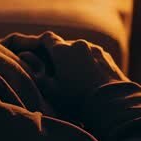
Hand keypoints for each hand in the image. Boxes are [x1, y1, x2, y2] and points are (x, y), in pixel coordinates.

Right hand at [3, 30, 126, 113]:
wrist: (111, 102)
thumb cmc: (77, 98)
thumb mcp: (51, 91)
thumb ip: (38, 75)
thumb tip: (29, 63)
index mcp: (62, 50)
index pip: (47, 38)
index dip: (40, 43)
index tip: (38, 52)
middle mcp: (78, 44)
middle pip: (64, 45)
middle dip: (59, 55)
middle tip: (57, 70)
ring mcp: (95, 49)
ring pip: (80, 50)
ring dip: (75, 59)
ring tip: (75, 77)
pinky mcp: (107, 57)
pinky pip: (93, 56)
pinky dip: (88, 63)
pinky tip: (89, 78)